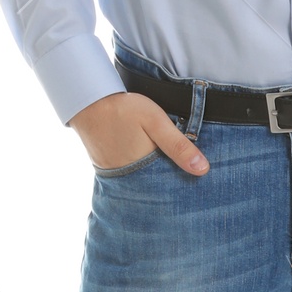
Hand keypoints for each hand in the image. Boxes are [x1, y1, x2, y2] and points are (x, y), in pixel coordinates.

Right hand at [69, 89, 208, 176]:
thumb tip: (202, 170)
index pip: (171, 188)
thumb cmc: (124, 110)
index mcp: (145, 171)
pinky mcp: (110, 169)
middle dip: (172, 186)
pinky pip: (132, 177)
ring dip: (157, 179)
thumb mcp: (156, 123)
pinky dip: (143, 173)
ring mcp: (118, 176)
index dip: (186, 186)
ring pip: (145, 184)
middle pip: (158, 189)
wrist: (89, 102)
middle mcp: (130, 179)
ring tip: (173, 173)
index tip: (200, 185)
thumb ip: (179, 146)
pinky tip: (151, 165)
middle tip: (190, 183)